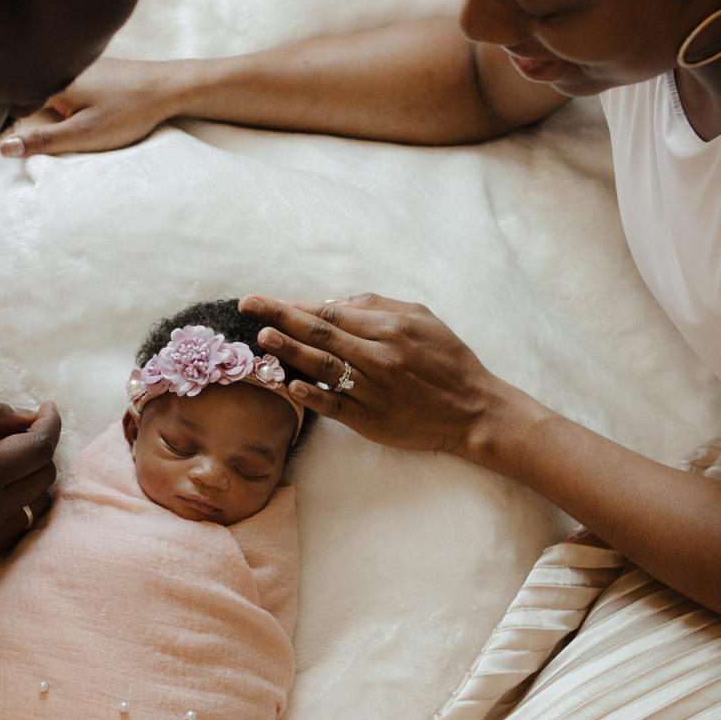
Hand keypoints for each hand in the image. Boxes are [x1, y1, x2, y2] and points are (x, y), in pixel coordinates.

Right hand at [0, 58, 193, 157]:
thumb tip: (3, 148)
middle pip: (29, 92)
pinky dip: (60, 96)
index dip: (2, 123)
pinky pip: (65, 83)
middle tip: (11, 135)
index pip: (14, 102)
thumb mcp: (84, 135)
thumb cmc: (129, 112)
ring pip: (47, 87)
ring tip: (35, 118)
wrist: (170, 88)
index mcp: (54, 82)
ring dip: (40, 103)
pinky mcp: (94, 67)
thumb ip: (43, 141)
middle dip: (19, 113)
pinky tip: (72, 108)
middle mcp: (62, 68)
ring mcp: (79, 65)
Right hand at [0, 400, 60, 575]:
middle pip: (44, 475)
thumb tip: (28, 417)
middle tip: (10, 432)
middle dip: (38, 447)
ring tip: (1, 460)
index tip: (47, 408)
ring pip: (38, 503)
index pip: (40, 447)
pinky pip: (18, 527)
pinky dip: (17, 504)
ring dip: (31, 477)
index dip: (50, 423)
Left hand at [240, 293, 545, 466]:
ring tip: (262, 340)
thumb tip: (332, 301)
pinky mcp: (372, 419)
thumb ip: (376, 306)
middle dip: (279, 318)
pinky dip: (312, 395)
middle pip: (320, 333)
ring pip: (324, 367)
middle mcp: (379, 355)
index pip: (330, 312)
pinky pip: (336, 406)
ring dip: (290, 352)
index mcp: (389, 327)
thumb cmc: (447, 359)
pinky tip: (290, 386)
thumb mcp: (422, 317)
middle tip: (247, 307)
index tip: (261, 300)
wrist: (473, 409)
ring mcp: (374, 389)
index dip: (292, 305)